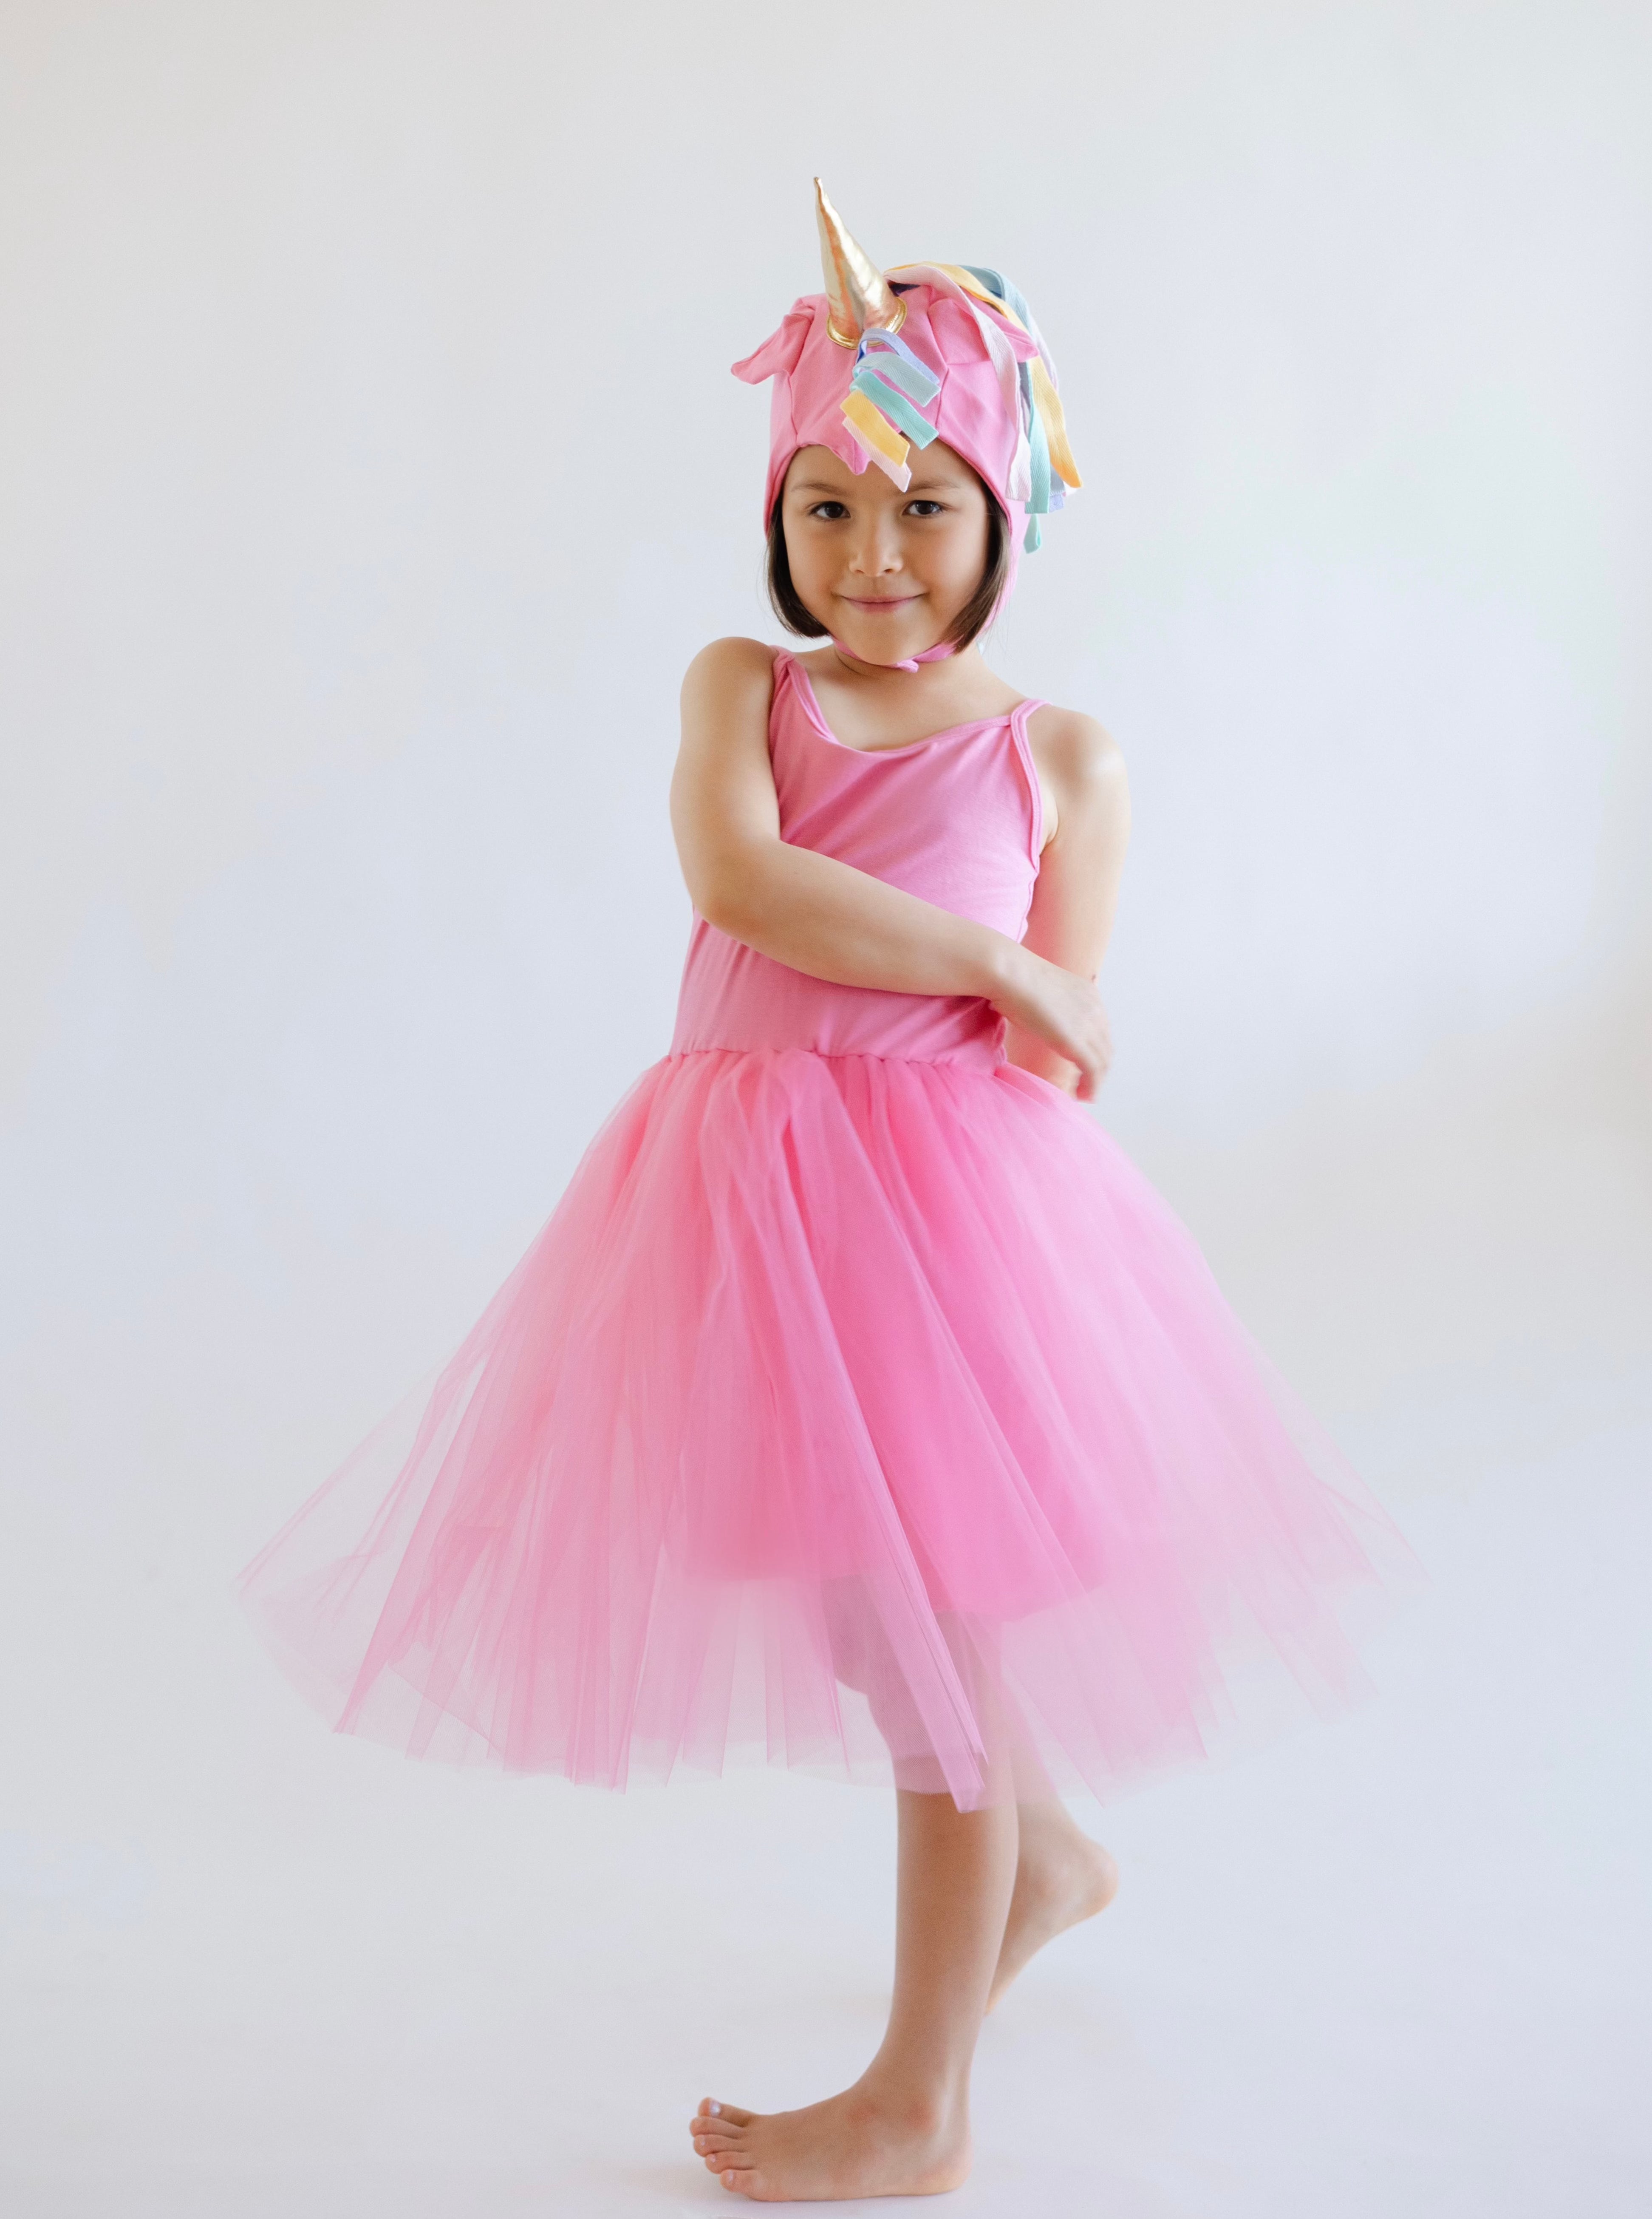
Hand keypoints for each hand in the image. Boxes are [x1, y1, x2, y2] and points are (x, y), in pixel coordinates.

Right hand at [986, 945, 1113, 1100]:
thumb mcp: (1040, 990)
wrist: (1010, 974)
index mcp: (1088, 994)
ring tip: (1084, 1093)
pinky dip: (1091, 1087)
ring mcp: (1088, 1025)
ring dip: (1095, 1081)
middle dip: (1098, 1067)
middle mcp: (1094, 1009)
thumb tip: (1033, 1011)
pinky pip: (1093, 1072)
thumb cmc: (1012, 979)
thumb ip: (1047, 1003)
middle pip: (1105, 1047)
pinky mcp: (1077, 1043)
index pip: (1100, 1028)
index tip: (1084, 1063)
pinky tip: (1084, 1095)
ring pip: (1102, 1062)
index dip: (1095, 1049)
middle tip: (1087, 1084)